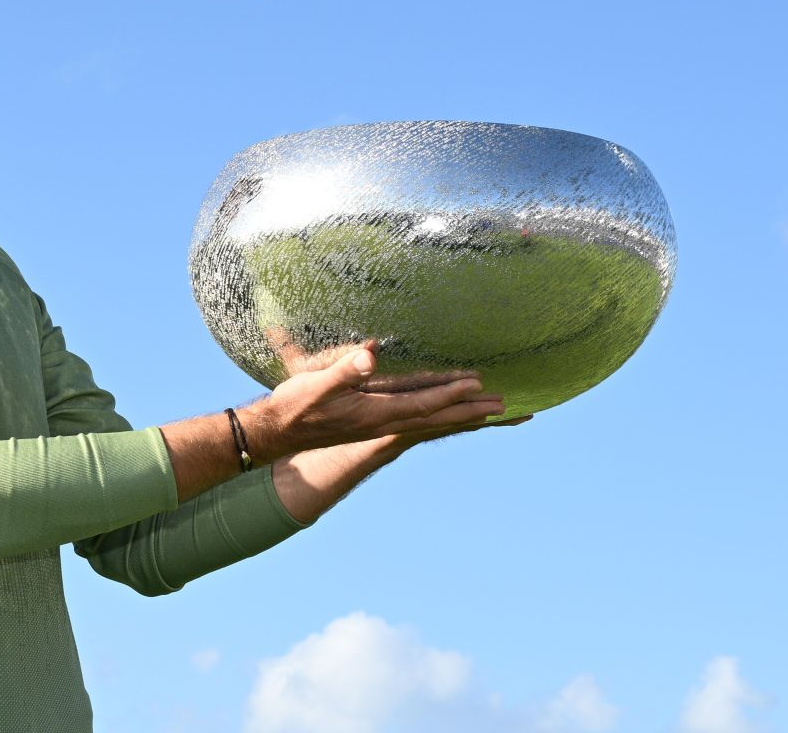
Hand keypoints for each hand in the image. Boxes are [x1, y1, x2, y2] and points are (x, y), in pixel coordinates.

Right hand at [257, 342, 530, 521]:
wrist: (278, 432)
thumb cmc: (294, 406)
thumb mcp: (314, 385)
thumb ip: (343, 371)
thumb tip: (371, 355)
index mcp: (373, 416)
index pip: (421, 405)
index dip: (450, 394)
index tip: (477, 384)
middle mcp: (384, 424)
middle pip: (437, 419)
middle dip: (472, 412)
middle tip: (509, 407)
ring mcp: (382, 427)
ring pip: (433, 423)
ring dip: (465, 417)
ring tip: (496, 413)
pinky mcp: (377, 424)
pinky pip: (421, 422)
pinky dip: (444, 417)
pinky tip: (454, 412)